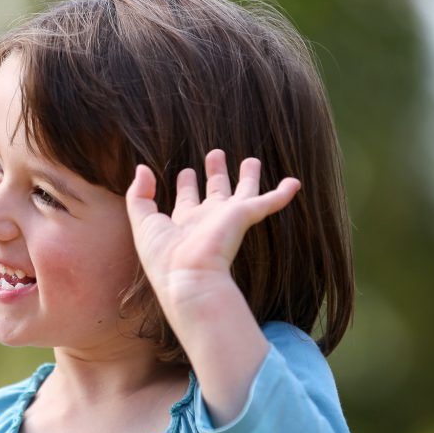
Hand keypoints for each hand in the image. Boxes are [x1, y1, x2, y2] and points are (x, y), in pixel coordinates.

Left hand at [125, 149, 300, 311]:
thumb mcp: (143, 222)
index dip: (186, 184)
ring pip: (243, 192)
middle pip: (216, 192)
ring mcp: (228, 218)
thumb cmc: (163, 256)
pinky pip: (268, 202)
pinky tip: (294, 183)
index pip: (187, 199)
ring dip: (248, 177)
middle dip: (216, 174)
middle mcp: (208, 220)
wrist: (188, 278)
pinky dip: (282, 193)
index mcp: (185, 222)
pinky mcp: (244, 217)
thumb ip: (139, 195)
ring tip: (251, 160)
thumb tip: (142, 168)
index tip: (187, 172)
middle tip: (216, 154)